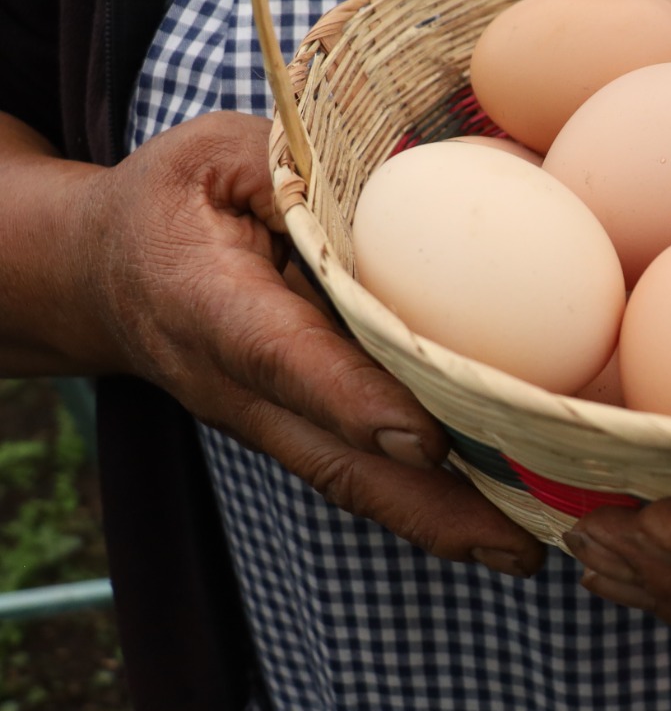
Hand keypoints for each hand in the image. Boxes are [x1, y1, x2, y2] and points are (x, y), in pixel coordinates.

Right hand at [7, 111, 543, 575]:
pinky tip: (502, 525)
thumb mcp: (213, 157)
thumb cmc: (172, 204)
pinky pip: (361, 473)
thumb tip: (389, 177)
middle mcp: (237, 385)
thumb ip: (287, 167)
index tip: (423, 439)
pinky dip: (430, 506)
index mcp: (207, 306)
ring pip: (352, 482)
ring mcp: (267, 421)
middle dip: (426, 506)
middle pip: (333, 458)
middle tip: (517, 542)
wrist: (102, 278)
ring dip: (441, 524)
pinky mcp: (296, 431)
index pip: (283, 358)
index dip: (350, 399)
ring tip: (528, 553)